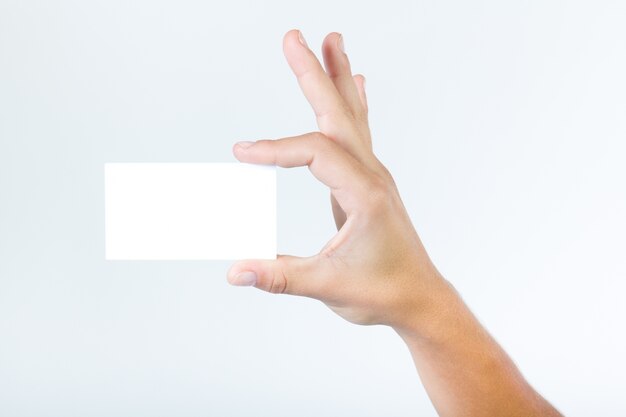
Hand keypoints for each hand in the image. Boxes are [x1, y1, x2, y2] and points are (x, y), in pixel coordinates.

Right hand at [227, 29, 444, 328]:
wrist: (420, 299)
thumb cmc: (383, 293)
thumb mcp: (329, 286)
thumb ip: (280, 276)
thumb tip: (234, 272)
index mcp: (365, 194)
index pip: (314, 153)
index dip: (275, 149)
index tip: (241, 153)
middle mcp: (372, 176)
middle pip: (338, 114)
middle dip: (314, 73)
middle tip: (293, 37)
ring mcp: (372, 176)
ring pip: (351, 117)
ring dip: (337, 77)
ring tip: (331, 40)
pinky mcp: (367, 183)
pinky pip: (357, 133)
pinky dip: (352, 102)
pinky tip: (355, 81)